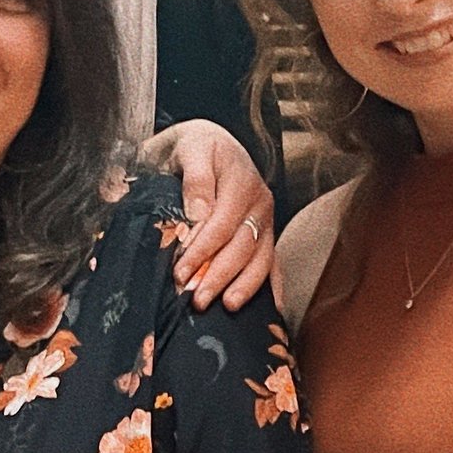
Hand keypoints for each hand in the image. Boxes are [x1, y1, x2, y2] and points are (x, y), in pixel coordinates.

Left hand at [153, 123, 274, 307]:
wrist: (207, 142)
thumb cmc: (192, 148)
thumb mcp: (189, 149)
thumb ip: (194, 178)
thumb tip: (198, 213)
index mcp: (241, 180)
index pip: (222, 223)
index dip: (202, 251)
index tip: (180, 273)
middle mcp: (259, 201)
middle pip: (242, 246)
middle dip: (218, 276)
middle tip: (196, 300)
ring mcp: (265, 220)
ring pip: (259, 258)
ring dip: (243, 286)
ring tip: (225, 307)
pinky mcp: (265, 234)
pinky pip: (273, 263)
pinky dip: (272, 287)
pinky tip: (272, 310)